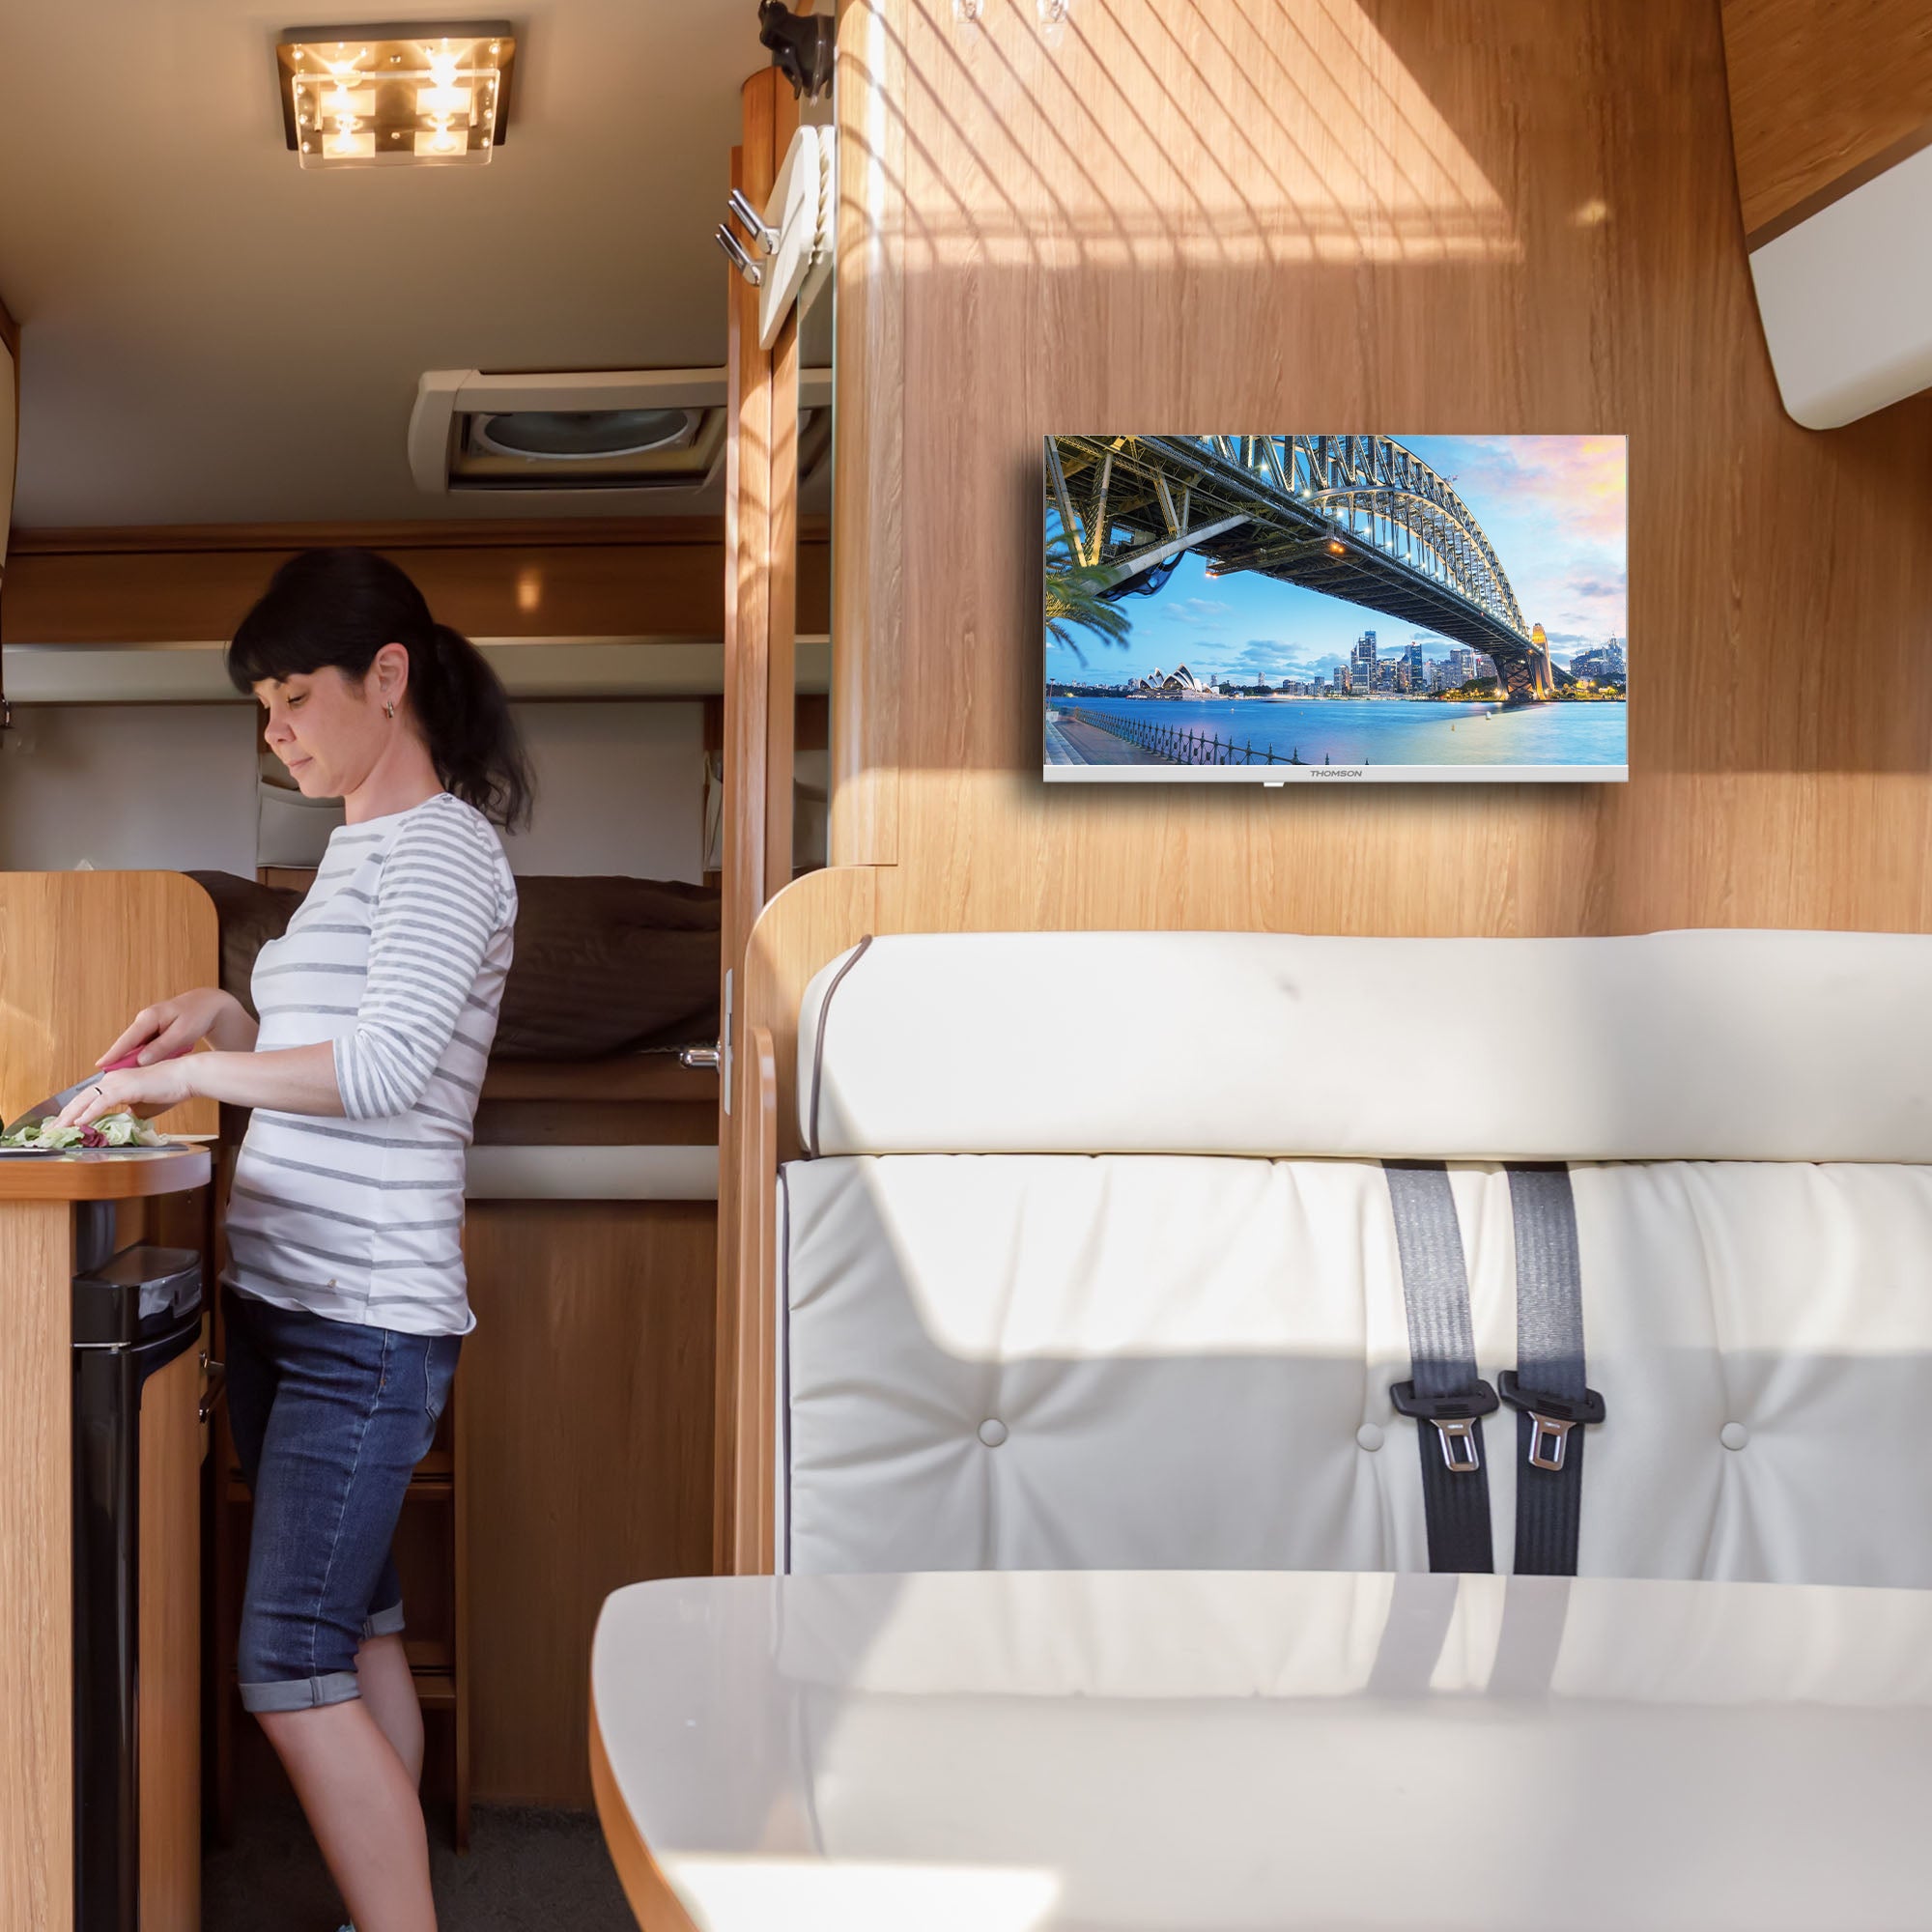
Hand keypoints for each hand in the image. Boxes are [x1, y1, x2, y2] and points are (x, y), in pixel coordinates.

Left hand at [52, 1057, 199, 1131]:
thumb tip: (122, 1125)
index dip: (72, 1112)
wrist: (185, 1077)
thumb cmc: (170, 1089)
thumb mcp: (144, 1106)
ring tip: (59, 1130)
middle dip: (63, 1116)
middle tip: (51, 1131)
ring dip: (70, 1116)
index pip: (87, 1098)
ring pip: (85, 1099)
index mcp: (114, 1082)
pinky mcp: (124, 1087)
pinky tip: (79, 1123)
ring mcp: (116, 1081)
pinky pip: (101, 1102)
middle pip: (79, 1098)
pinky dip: (88, 1113)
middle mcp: (111, 1079)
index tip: (63, 1126)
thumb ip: (129, 1114)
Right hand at [98, 988, 249, 1066]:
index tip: (100, 1066)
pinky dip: (144, 1057)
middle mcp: (144, 1020)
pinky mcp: (154, 1031)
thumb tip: (140, 1061)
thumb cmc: (198, 1016)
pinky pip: (145, 1047)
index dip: (113, 1054)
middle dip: (119, 1062)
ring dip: (132, 1061)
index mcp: (149, 1018)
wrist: (209, 1005)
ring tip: (122, 1078)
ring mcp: (148, 1025)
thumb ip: (161, 1047)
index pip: (127, 1039)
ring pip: (136, 1047)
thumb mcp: (182, 1033)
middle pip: (128, 1045)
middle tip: (108, 1079)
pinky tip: (142, 1070)